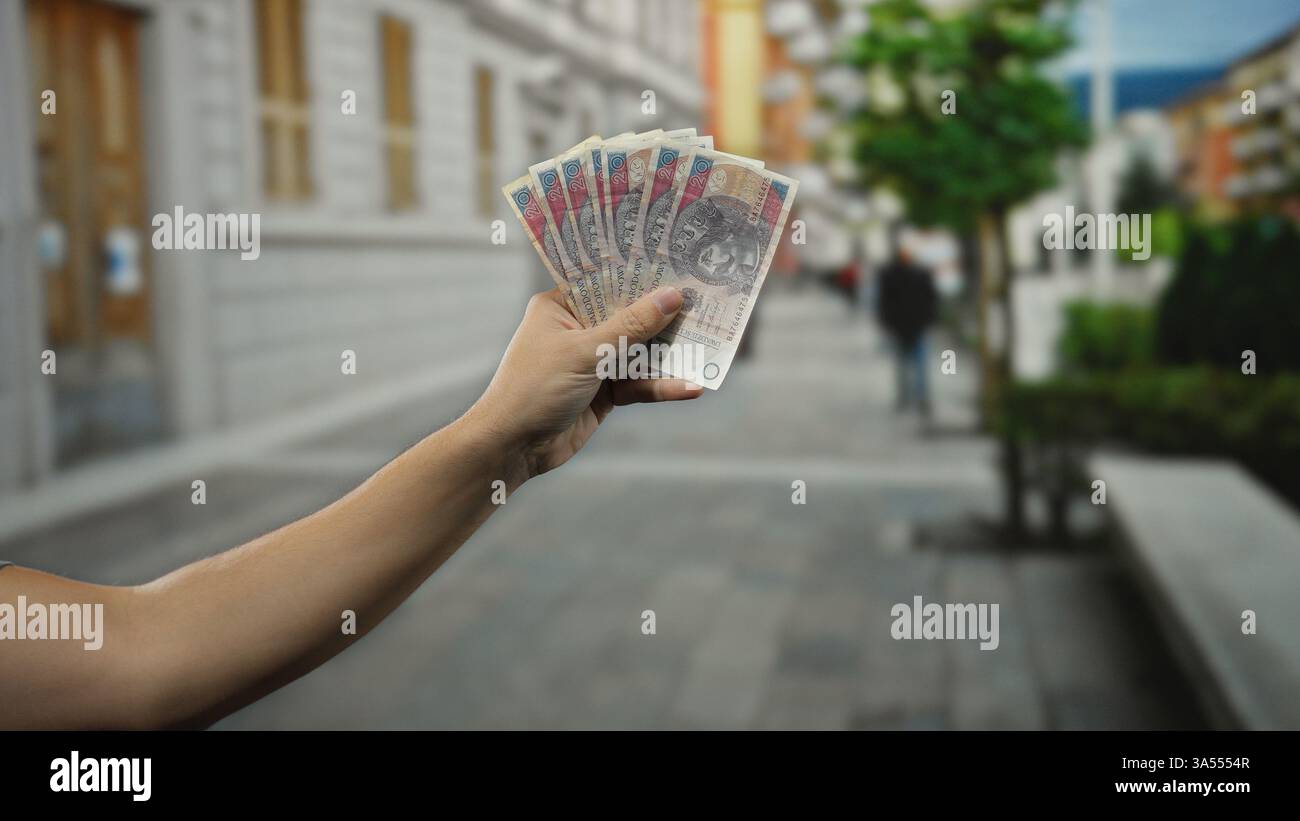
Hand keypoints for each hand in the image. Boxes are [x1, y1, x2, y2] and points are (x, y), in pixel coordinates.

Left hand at [468, 286, 701, 480]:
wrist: (512, 447)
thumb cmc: (535, 388)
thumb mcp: (586, 353)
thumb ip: (631, 326)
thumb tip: (671, 296)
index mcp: (561, 307)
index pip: (606, 281)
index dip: (640, 274)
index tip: (678, 263)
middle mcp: (578, 329)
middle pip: (629, 316)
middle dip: (664, 314)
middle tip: (705, 300)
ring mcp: (593, 361)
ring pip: (639, 351)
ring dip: (670, 352)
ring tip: (709, 343)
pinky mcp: (605, 392)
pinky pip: (639, 383)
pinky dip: (662, 386)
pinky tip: (690, 387)